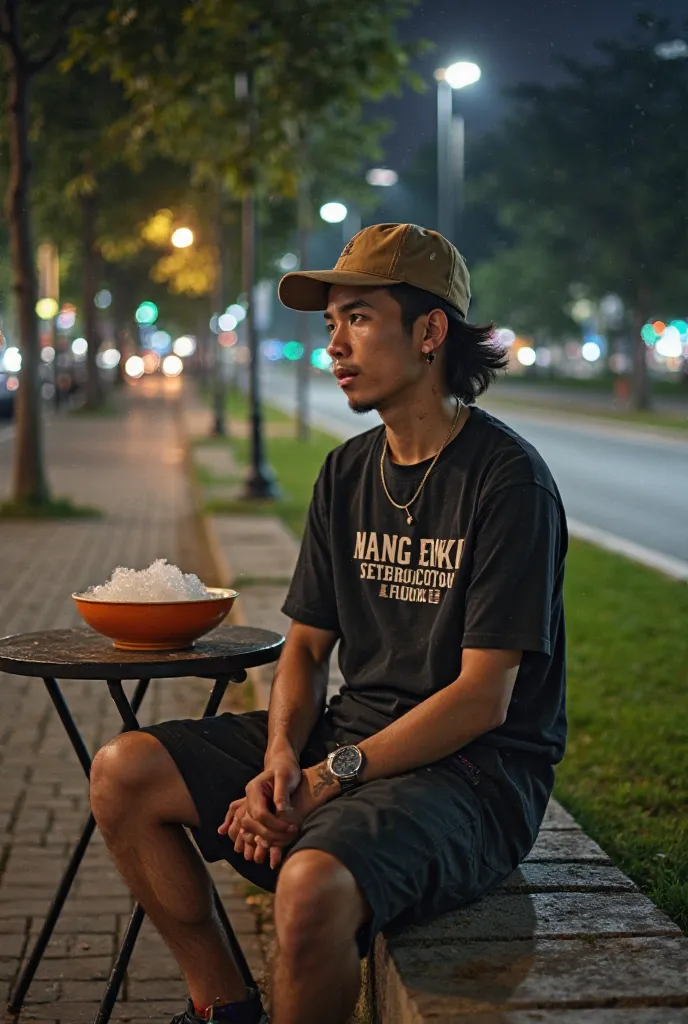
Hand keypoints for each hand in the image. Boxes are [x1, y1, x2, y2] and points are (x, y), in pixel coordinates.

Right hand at [218, 750, 301, 867]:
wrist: (282, 764)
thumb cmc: (286, 768)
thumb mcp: (286, 776)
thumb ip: (282, 792)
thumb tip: (281, 810)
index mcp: (254, 790)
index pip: (260, 814)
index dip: (275, 824)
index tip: (291, 829)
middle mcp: (249, 800)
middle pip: (253, 824)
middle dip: (270, 835)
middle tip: (290, 837)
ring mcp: (250, 807)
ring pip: (250, 829)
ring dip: (263, 840)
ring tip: (282, 844)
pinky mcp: (256, 813)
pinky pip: (253, 829)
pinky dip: (259, 839)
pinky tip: (270, 847)